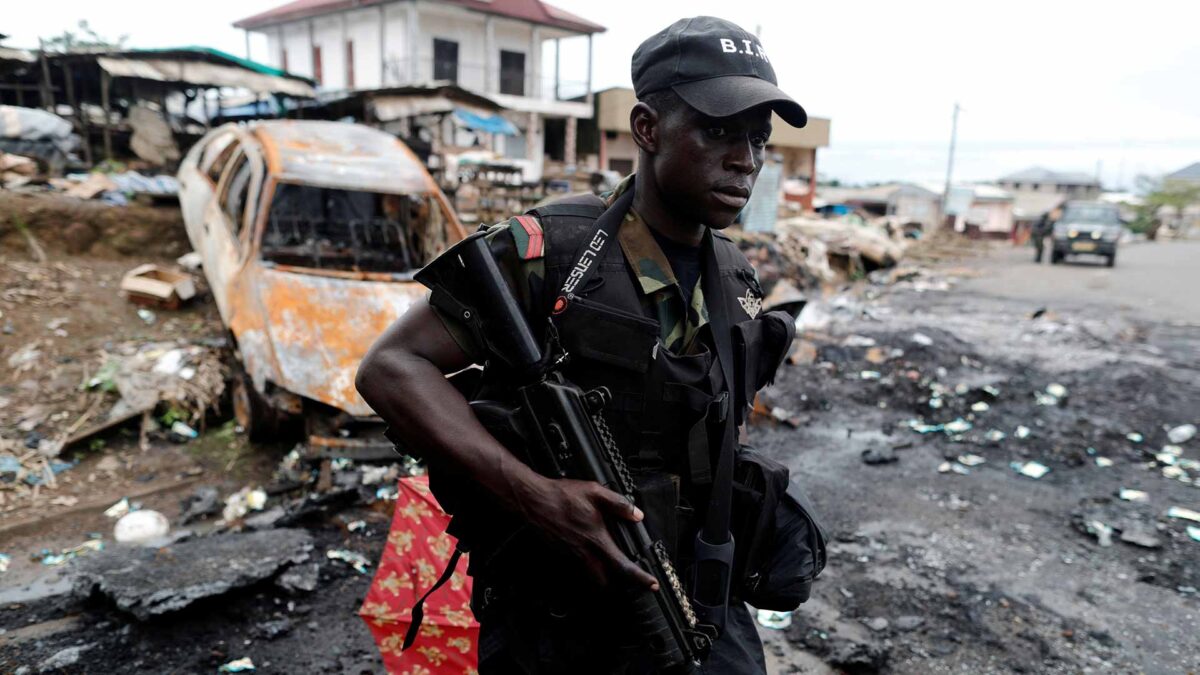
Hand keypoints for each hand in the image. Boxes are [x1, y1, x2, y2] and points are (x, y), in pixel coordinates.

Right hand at [516, 476, 659, 590]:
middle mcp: (584, 552)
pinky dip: (589, 567)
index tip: (651, 584)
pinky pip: (579, 567)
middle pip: (605, 581)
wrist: (533, 501)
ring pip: (591, 576)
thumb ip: (618, 504)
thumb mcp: (595, 492)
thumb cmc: (561, 496)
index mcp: (596, 539)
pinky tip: (592, 553)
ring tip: (613, 567)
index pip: (622, 566)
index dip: (639, 578)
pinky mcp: (562, 553)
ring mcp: (571, 555)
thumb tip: (636, 515)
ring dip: (603, 577)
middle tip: (630, 577)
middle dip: (619, 584)